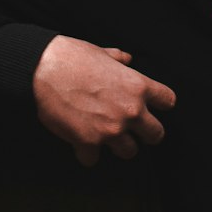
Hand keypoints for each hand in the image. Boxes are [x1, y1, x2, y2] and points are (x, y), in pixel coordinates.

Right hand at [33, 35, 175, 166]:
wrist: (43, 69)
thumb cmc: (72, 57)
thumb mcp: (101, 52)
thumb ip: (118, 58)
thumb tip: (126, 58)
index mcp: (138, 86)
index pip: (168, 101)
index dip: (161, 105)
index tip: (154, 107)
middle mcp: (130, 111)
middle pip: (156, 134)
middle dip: (146, 134)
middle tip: (135, 131)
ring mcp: (111, 129)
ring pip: (129, 152)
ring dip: (118, 146)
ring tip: (107, 138)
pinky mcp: (88, 142)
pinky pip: (94, 159)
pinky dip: (87, 154)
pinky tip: (81, 145)